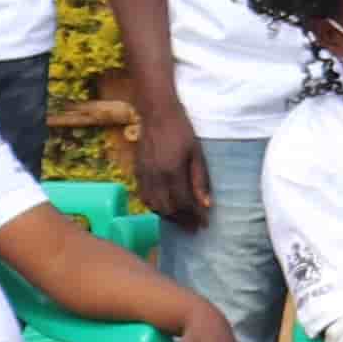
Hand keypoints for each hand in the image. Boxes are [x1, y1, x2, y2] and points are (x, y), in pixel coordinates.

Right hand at [134, 108, 208, 232]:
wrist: (157, 114)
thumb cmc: (182, 131)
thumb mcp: (197, 153)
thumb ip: (200, 179)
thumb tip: (206, 205)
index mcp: (172, 171)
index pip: (184, 203)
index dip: (195, 216)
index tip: (204, 224)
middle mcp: (155, 177)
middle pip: (168, 208)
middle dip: (183, 220)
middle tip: (194, 227)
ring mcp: (144, 175)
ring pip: (154, 206)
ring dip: (168, 217)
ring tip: (182, 221)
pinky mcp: (137, 172)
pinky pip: (144, 197)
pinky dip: (155, 207)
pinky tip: (165, 209)